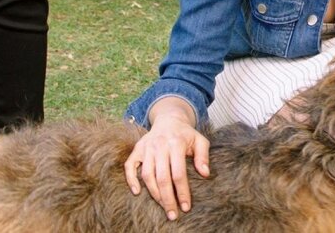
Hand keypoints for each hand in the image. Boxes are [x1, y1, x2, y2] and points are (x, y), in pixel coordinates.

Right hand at [124, 98, 209, 219]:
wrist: (169, 119)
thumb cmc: (186, 134)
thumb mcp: (200, 140)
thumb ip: (203, 156)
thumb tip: (205, 174)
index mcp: (176, 143)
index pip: (179, 173)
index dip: (182, 191)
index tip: (185, 206)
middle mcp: (159, 146)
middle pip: (162, 177)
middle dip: (167, 198)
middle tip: (172, 214)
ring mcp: (146, 148)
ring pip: (147, 175)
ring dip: (154, 193)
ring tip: (163, 206)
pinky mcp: (137, 150)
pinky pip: (129, 166)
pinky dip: (131, 179)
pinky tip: (137, 192)